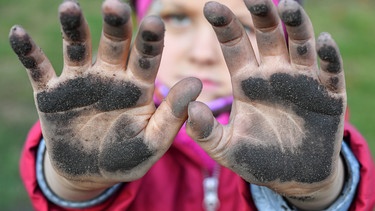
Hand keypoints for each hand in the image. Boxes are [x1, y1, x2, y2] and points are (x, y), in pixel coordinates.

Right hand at [10, 0, 200, 199]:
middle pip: (114, 44)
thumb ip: (172, 116)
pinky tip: (18, 34)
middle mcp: (110, 76)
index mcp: (137, 87)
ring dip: (73, 28)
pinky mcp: (51, 92)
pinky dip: (28, 52)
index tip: (155, 21)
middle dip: (115, 25)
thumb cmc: (126, 157)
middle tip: (115, 6)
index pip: (147, 57)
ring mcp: (80, 81)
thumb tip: (197, 83)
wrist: (90, 171)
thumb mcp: (152, 143)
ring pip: (77, 48)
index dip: (150, 40)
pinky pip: (38, 68)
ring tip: (69, 8)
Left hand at [186, 0, 344, 208]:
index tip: (210, 7)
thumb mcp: (225, 148)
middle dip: (262, 15)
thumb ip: (205, 131)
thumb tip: (189, 107)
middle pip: (268, 36)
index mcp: (247, 82)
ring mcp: (302, 82)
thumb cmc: (257, 159)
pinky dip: (329, 57)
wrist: (293, 177)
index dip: (224, 26)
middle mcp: (274, 75)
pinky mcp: (329, 96)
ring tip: (288, 5)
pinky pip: (330, 71)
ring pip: (300, 45)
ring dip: (296, 25)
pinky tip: (323, 42)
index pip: (235, 45)